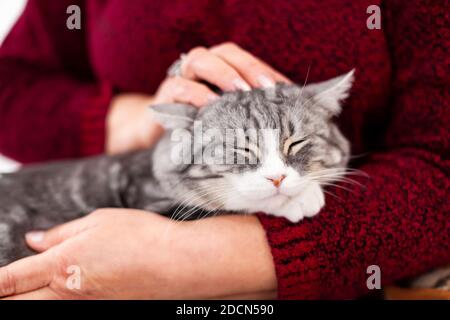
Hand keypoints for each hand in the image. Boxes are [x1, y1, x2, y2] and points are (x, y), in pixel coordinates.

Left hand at [0, 210, 276, 298]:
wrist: (177, 262)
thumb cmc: (142, 236)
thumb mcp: (98, 221)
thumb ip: (62, 233)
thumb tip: (35, 240)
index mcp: (62, 263)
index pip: (10, 279)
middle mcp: (68, 291)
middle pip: (21, 303)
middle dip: (8, 295)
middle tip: (4, 287)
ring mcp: (86, 303)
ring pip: (44, 307)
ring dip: (31, 298)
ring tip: (29, 287)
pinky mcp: (104, 306)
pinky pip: (70, 305)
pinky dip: (57, 297)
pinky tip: (62, 287)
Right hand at [107, 42, 289, 153]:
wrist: (163, 140)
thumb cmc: (202, 128)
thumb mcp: (228, 119)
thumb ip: (248, 112)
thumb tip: (283, 118)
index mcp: (220, 68)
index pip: (246, 60)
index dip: (266, 71)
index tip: (286, 90)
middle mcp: (201, 67)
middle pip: (226, 53)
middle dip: (249, 67)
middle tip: (267, 88)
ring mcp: (182, 78)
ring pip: (200, 60)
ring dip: (223, 73)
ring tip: (242, 92)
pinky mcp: (165, 96)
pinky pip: (179, 86)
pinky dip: (196, 94)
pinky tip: (212, 106)